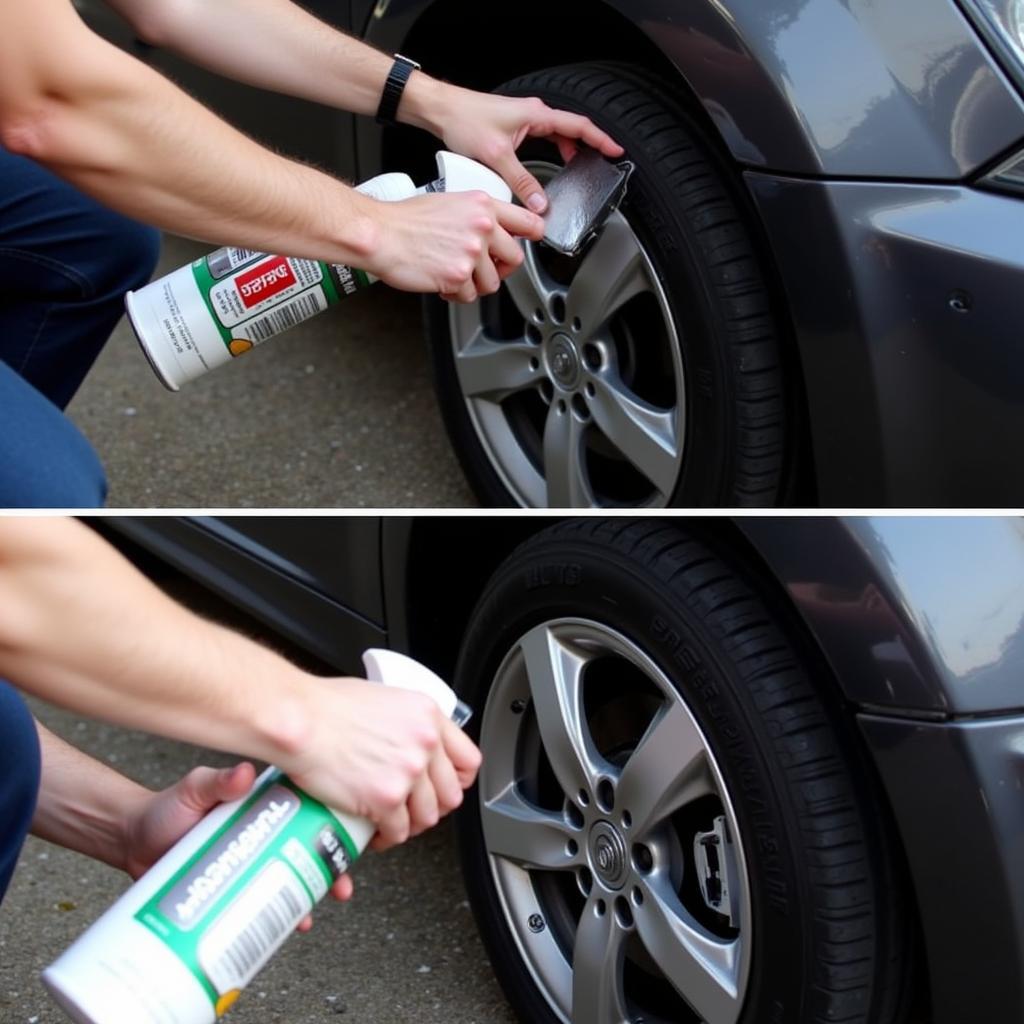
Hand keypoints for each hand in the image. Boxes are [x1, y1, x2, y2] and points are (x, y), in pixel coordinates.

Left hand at [121, 761, 352, 932]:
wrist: (131, 841)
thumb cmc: (167, 808)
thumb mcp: (194, 789)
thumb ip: (217, 782)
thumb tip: (243, 774)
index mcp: (266, 804)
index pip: (312, 811)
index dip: (336, 826)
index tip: (353, 840)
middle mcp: (266, 833)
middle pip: (311, 851)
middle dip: (332, 870)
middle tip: (342, 887)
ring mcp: (252, 863)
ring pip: (292, 881)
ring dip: (309, 898)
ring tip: (310, 914)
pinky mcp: (234, 890)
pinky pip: (263, 906)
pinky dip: (277, 918)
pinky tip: (284, 928)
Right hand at [280, 676, 482, 848]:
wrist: (298, 720)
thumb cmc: (326, 707)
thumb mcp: (384, 699)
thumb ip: (405, 723)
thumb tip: (408, 741)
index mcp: (428, 716)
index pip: (468, 759)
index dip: (457, 780)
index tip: (444, 787)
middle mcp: (425, 743)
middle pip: (451, 794)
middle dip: (432, 807)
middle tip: (412, 809)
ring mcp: (408, 772)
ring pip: (428, 817)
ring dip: (410, 825)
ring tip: (392, 823)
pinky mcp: (386, 798)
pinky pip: (399, 832)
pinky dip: (387, 838)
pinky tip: (374, 833)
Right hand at [365, 190, 543, 301]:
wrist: (380, 234)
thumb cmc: (406, 221)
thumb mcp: (450, 203)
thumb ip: (477, 217)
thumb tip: (495, 234)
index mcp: (482, 205)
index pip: (528, 221)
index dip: (532, 235)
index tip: (530, 242)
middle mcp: (482, 227)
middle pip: (514, 258)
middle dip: (499, 268)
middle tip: (481, 269)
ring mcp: (471, 252)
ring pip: (492, 282)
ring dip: (474, 284)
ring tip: (454, 275)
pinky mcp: (458, 276)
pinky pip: (468, 296)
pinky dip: (456, 294)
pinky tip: (442, 282)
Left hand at [429, 85, 623, 212]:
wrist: (441, 110)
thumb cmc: (465, 120)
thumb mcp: (497, 156)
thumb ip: (521, 182)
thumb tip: (540, 204)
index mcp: (536, 115)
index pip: (579, 126)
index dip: (600, 140)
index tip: (616, 151)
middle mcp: (533, 114)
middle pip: (571, 130)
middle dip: (589, 146)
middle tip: (602, 162)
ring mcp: (524, 119)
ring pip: (556, 135)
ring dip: (569, 150)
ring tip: (578, 168)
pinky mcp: (514, 126)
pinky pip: (541, 138)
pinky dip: (551, 151)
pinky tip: (548, 166)